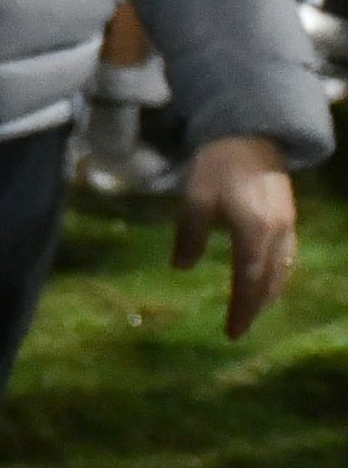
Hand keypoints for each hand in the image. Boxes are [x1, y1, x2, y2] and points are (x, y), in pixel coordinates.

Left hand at [177, 134, 298, 337]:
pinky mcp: (288, 218)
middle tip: (241, 328)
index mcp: (255, 233)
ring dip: (268, 293)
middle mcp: (278, 235)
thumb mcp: (195, 198)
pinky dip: (276, 274)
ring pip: (282, 271)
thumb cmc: (218, 165)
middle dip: (256, 307)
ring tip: (253, 310)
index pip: (249, 282)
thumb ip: (190, 234)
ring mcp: (287, 227)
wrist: (250, 134)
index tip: (232, 332)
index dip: (242, 309)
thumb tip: (180, 267)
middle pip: (269, 282)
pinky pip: (287, 257)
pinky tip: (267, 277)